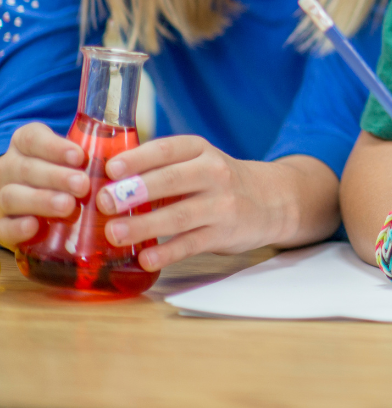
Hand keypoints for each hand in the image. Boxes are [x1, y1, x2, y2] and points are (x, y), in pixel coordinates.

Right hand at [0, 123, 87, 250]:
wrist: (31, 207)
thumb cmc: (62, 175)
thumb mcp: (69, 159)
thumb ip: (88, 156)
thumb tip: (129, 159)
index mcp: (25, 146)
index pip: (32, 138)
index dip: (54, 146)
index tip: (79, 156)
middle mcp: (9, 169)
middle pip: (27, 168)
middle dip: (56, 177)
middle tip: (83, 185)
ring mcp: (1, 197)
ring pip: (12, 196)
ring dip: (41, 200)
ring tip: (68, 206)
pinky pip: (2, 227)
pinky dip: (16, 228)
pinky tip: (34, 226)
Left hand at [94, 135, 295, 271]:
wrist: (271, 199)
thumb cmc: (218, 181)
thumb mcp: (198, 161)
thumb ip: (161, 168)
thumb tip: (105, 182)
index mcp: (200, 150)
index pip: (167, 149)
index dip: (139, 158)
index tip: (111, 168)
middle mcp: (214, 173)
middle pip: (172, 180)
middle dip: (136, 191)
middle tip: (104, 202)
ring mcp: (221, 203)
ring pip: (180, 214)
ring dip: (145, 225)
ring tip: (114, 234)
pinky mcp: (224, 232)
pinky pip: (192, 243)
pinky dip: (168, 252)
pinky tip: (146, 258)